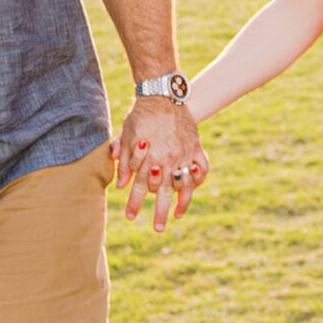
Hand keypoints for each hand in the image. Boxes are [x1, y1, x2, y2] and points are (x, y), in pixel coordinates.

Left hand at [114, 100, 206, 233]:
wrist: (162, 94)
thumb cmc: (140, 115)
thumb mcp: (127, 136)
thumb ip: (125, 161)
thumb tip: (121, 185)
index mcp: (149, 159)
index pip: (140, 188)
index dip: (135, 204)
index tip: (131, 217)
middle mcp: (167, 160)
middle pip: (164, 193)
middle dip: (160, 213)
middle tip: (158, 229)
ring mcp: (184, 154)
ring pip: (185, 185)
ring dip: (181, 203)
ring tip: (177, 215)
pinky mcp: (195, 147)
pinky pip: (201, 169)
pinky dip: (197, 181)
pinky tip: (191, 191)